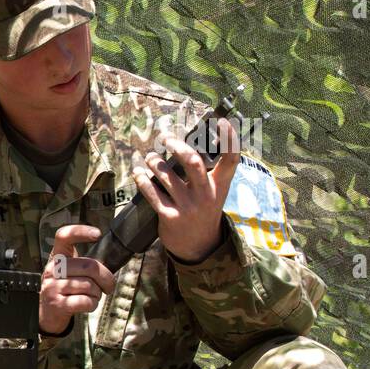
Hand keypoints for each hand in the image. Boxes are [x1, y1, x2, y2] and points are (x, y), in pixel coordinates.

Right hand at [40, 225, 116, 335]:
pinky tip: (87, 304)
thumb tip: (112, 260)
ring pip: (90, 286)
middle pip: (89, 265)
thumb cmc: (65, 288)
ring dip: (97, 293)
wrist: (47, 313)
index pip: (64, 236)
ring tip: (91, 296)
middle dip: (106, 278)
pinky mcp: (57, 304)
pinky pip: (85, 301)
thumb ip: (84, 262)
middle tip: (108, 286)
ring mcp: (52, 287)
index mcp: (56, 256)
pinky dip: (92, 304)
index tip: (97, 234)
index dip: (81, 231)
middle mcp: (51, 269)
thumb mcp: (69, 271)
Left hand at [133, 118, 240, 263]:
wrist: (198, 246)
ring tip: (150, 157)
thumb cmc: (203, 211)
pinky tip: (138, 172)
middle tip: (164, 137)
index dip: (229, 139)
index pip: (231, 160)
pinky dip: (143, 180)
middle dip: (176, 146)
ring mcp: (187, 206)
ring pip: (167, 176)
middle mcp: (205, 195)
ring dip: (154, 162)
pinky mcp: (170, 216)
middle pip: (192, 162)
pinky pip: (152, 194)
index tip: (222, 122)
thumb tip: (186, 144)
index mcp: (219, 186)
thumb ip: (206, 173)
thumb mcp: (213, 193)